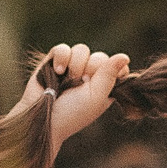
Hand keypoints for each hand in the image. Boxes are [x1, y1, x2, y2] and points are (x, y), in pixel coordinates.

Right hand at [21, 43, 129, 159]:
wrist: (41, 119)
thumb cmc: (72, 114)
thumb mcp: (96, 97)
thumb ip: (110, 75)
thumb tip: (124, 56)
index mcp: (102, 86)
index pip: (116, 66)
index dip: (112, 69)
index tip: (102, 81)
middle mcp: (88, 75)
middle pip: (99, 56)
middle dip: (91, 69)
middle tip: (82, 84)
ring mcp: (70, 67)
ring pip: (81, 49)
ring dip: (76, 64)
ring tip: (68, 79)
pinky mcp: (53, 61)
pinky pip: (62, 48)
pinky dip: (61, 58)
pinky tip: (58, 71)